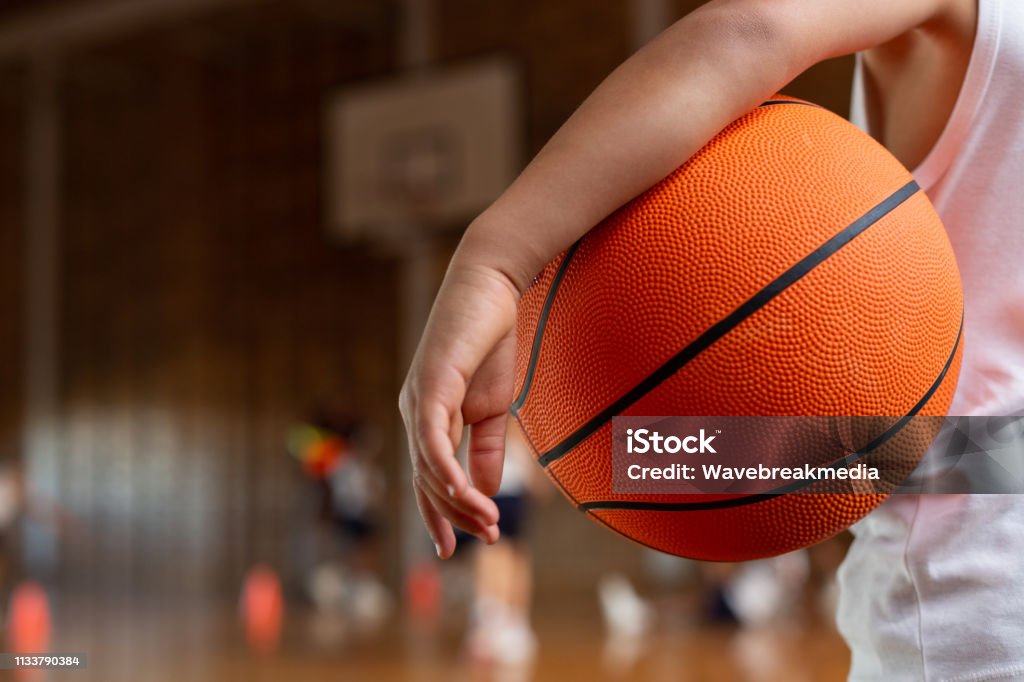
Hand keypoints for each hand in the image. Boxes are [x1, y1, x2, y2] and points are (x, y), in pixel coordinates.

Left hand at [399, 256, 522, 558]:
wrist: (492, 288)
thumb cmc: (490, 341)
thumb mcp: (493, 406)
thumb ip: (486, 447)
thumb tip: (486, 489)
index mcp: (427, 417)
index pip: (426, 477)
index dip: (437, 515)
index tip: (451, 550)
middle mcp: (414, 412)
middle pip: (426, 479)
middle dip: (455, 514)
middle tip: (489, 537)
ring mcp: (418, 398)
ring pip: (428, 465)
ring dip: (458, 499)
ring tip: (487, 522)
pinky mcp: (431, 384)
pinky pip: (432, 437)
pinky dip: (445, 467)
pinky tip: (462, 490)